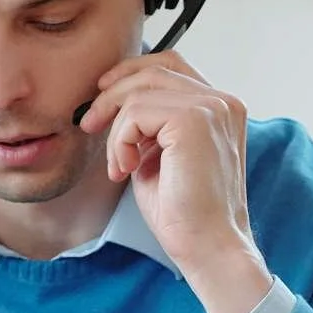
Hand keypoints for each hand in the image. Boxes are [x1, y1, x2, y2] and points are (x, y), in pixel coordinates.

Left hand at [76, 51, 271, 312]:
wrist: (207, 246)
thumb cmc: (185, 213)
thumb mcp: (162, 155)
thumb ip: (151, 125)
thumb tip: (115, 101)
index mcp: (221, 109)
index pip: (172, 66)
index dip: (131, 73)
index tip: (102, 96)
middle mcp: (222, 102)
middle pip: (153, 69)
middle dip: (113, 93)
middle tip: (89, 124)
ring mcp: (211, 108)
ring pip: (139, 92)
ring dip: (116, 129)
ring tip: (119, 164)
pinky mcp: (193, 121)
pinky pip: (135, 113)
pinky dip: (120, 142)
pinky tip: (126, 170)